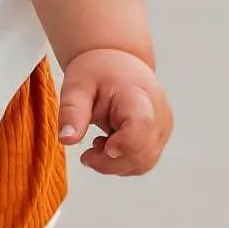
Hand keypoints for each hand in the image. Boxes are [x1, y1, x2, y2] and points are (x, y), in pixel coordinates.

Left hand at [58, 47, 171, 175]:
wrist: (117, 63)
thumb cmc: (98, 71)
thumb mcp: (77, 86)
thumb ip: (72, 112)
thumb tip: (66, 139)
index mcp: (138, 97)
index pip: (141, 127)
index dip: (124, 144)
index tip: (102, 147)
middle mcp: (158, 116)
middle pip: (141, 154)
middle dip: (109, 162)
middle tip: (87, 154)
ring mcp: (162, 129)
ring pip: (143, 163)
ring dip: (116, 164)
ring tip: (98, 144)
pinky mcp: (159, 138)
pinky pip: (143, 161)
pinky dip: (123, 161)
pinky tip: (109, 145)